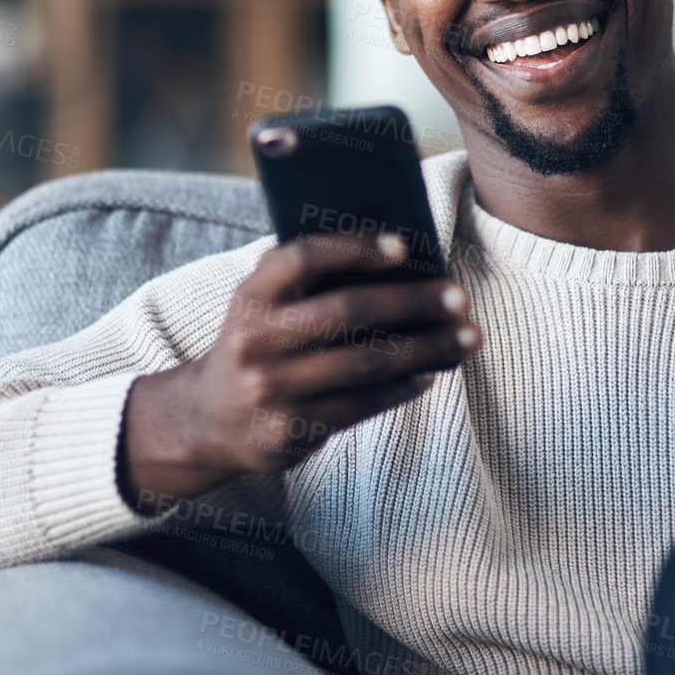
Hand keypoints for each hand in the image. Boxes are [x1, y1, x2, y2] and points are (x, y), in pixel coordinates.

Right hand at [118, 231, 481, 510]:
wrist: (208, 418)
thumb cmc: (258, 343)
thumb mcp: (263, 304)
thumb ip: (307, 278)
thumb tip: (397, 259)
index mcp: (250, 296)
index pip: (302, 258)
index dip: (353, 248)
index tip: (403, 246)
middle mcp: (254, 340)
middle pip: (347, 312)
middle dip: (412, 302)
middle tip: (458, 298)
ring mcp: (271, 388)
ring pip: (365, 363)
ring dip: (425, 349)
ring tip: (466, 337)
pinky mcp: (291, 428)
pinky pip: (361, 404)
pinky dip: (402, 387)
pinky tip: (431, 372)